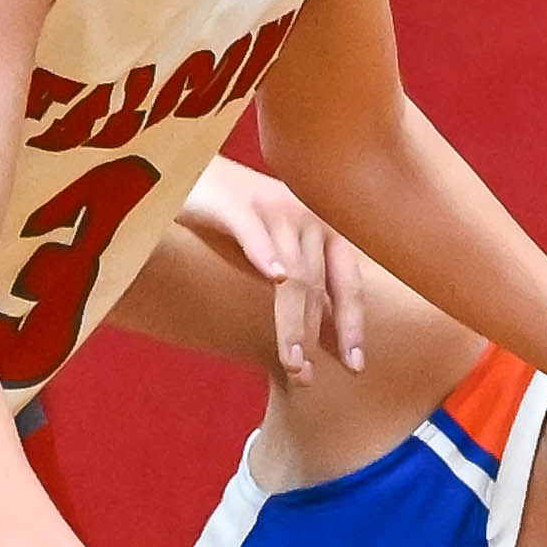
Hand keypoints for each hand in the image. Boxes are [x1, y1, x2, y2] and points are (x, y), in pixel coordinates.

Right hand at [178, 160, 368, 377]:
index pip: (346, 283)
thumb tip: (331, 338)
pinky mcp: (234, 203)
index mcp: (325, 230)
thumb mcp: (281, 252)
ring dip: (291, 319)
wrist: (192, 170)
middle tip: (305, 376)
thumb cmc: (239, 219)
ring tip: (291, 359)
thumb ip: (307, 286)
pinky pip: (253, 232)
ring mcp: (272, 207)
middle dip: (314, 335)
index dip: (351, 325)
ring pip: (291, 271)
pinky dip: (264, 254)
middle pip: (317, 285)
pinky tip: (273, 278)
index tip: (354, 366)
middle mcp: (306, 216)